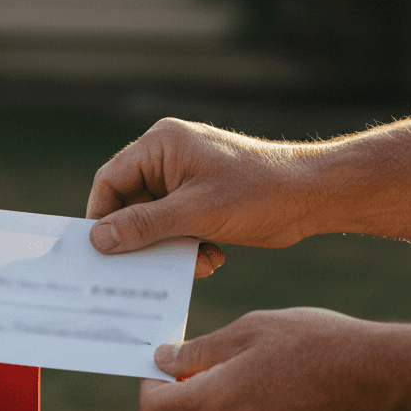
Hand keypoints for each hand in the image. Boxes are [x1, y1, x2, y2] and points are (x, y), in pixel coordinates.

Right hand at [86, 118, 314, 266]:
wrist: (311, 197)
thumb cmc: (256, 193)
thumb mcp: (194, 213)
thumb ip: (142, 225)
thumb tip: (98, 238)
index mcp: (161, 145)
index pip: (110, 181)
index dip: (102, 217)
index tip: (102, 251)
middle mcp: (168, 157)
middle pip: (131, 204)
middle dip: (145, 238)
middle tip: (149, 265)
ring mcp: (185, 178)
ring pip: (154, 221)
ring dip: (170, 246)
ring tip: (196, 260)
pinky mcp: (201, 198)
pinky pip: (176, 225)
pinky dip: (188, 245)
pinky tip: (212, 256)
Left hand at [140, 308, 398, 410]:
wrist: (382, 376)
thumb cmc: (315, 342)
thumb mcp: (250, 329)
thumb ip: (199, 350)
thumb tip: (163, 360)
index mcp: (217, 403)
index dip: (151, 388)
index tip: (162, 368)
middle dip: (181, 398)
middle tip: (203, 365)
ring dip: (216, 410)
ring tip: (252, 375)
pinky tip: (278, 395)